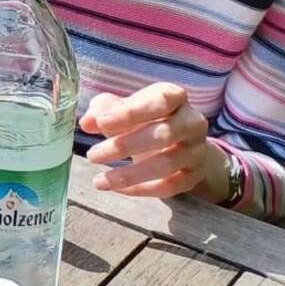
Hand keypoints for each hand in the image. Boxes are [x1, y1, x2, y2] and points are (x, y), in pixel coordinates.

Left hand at [81, 82, 227, 200]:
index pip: (159, 101)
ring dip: (130, 174)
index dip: (130, 112)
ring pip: (167, 164)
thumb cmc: (144, 117)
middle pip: (163, 134)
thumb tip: (87, 122)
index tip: (101, 123)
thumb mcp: (123, 107)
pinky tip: (116, 188)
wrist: (177, 141)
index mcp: (175, 96)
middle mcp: (192, 122)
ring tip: (99, 180)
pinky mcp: (194, 175)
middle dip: (124, 145)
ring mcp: (197, 150)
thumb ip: (103, 110)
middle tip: (92, 155)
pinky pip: (170, 186)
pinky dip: (141, 189)